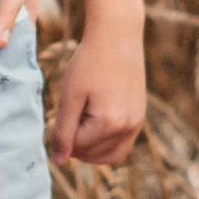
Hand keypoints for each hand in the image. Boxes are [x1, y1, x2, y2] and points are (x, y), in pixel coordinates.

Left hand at [50, 15, 145, 166]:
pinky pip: (123, 144)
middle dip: (78, 145)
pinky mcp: (140, 116)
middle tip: (70, 117)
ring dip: (92, 149)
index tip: (63, 109)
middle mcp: (128, 128)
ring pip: (111, 155)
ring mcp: (137, 123)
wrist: (117, 36)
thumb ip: (63, 131)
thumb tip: (59, 162)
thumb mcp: (70, 96)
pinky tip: (93, 123)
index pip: (78, 147)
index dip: (63, 134)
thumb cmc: (89, 62)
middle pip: (95, 156)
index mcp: (110, 123)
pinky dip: (106, 143)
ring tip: (79, 124)